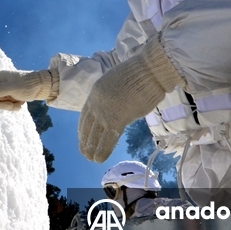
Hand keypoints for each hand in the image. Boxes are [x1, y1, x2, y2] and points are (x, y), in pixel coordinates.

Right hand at [0, 69, 54, 110]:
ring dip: (9, 106)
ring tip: (19, 104)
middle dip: (1, 103)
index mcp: (0, 77)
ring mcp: (7, 89)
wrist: (43, 87)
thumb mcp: (12, 87)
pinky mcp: (13, 94)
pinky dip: (13, 106)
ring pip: (1, 101)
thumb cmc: (28, 85)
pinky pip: (8, 103)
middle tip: (11, 104)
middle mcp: (2, 82)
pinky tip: (21, 104)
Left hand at [78, 37, 183, 161]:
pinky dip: (103, 150)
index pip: (85, 114)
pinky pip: (108, 139)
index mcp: (95, 92)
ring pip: (95, 134)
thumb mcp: (116, 82)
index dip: (83, 128)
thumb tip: (112, 106)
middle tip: (84, 152)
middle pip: (87, 126)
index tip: (82, 137)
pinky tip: (100, 159)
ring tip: (90, 159)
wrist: (148, 70)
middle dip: (85, 141)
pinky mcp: (118, 119)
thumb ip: (110, 96)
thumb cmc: (139, 73)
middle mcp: (97, 102)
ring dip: (92, 149)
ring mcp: (106, 111)